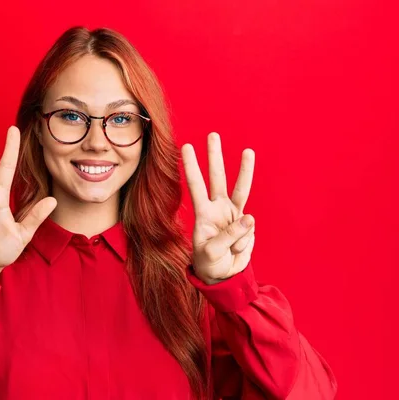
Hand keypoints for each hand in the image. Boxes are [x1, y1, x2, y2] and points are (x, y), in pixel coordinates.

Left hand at [182, 132, 255, 284]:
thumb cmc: (209, 263)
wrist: (223, 276)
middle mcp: (217, 209)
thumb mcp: (212, 253)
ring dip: (244, 169)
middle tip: (212, 135)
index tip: (185, 147)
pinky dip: (245, 240)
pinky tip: (237, 251)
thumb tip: (249, 217)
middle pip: (217, 177)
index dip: (191, 167)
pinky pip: (250, 227)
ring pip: (240, 188)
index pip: (195, 186)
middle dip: (214, 156)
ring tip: (247, 151)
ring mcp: (233, 215)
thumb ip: (230, 236)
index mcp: (203, 214)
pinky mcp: (246, 225)